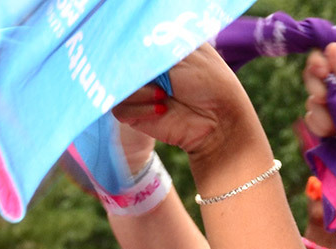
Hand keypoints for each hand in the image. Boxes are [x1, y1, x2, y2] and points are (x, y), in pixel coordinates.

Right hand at [113, 44, 262, 168]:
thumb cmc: (208, 82)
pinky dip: (139, 108)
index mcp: (156, 47)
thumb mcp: (180, 55)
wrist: (218, 120)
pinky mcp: (135, 114)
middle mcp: (145, 68)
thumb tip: (125, 51)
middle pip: (119, 64)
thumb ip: (149, 51)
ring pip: (117, 86)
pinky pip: (119, 108)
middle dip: (137, 71)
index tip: (146, 56)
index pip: (130, 42)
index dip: (133, 48)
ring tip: (164, 96)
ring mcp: (139, 91)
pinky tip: (161, 110)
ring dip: (140, 92)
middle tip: (157, 79)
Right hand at [303, 43, 335, 156]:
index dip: (319, 62)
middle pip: (312, 75)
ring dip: (322, 113)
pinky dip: (320, 126)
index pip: (327, 56)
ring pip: (310, 99)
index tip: (321, 71)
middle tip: (325, 98)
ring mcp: (331, 104)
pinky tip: (333, 133)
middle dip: (317, 88)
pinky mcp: (325, 122)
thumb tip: (331, 45)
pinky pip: (311, 118)